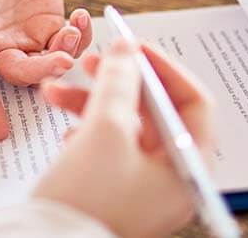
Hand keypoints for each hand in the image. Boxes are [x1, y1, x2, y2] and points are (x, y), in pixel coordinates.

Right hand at [0, 0, 92, 139]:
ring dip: (64, 56)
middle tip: (61, 60)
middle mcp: (0, 45)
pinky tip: (81, 16)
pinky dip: (80, 37)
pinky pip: (69, 43)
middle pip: (19, 76)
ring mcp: (28, 37)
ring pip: (47, 65)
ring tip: (71, 31)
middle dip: (40, 74)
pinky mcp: (52, 24)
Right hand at [36, 39, 215, 237]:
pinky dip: (87, 130)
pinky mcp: (116, 193)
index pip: (191, 103)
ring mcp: (144, 188)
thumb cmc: (86, 200)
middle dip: (119, 82)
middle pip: (154, 112)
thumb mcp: (104, 130)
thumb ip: (119, 82)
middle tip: (92, 61)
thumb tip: (127, 50)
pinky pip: (109, 149)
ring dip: (92, 102)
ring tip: (56, 91)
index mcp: (187, 168)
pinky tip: (66, 131)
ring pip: (126, 127)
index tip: (132, 46)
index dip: (161, 68)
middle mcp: (172, 179)